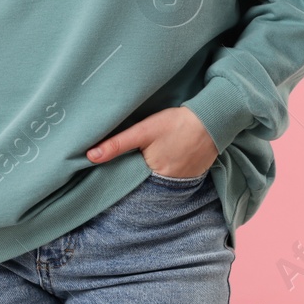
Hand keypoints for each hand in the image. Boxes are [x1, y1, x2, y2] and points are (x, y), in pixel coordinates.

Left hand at [87, 106, 216, 177]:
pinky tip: (171, 157)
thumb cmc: (176, 123)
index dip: (124, 176)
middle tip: (138, 159)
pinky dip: (172, 169)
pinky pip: (177, 176)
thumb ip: (117, 144)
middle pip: (147, 182)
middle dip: (140, 175)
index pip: (132, 183)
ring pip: (163, 180)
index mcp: (153, 175)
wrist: (213, 119)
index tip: (115, 172)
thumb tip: (90, 156)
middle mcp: (170, 184)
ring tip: (155, 157)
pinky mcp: (195, 174)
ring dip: (157, 172)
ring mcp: (185, 181)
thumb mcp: (144, 130)